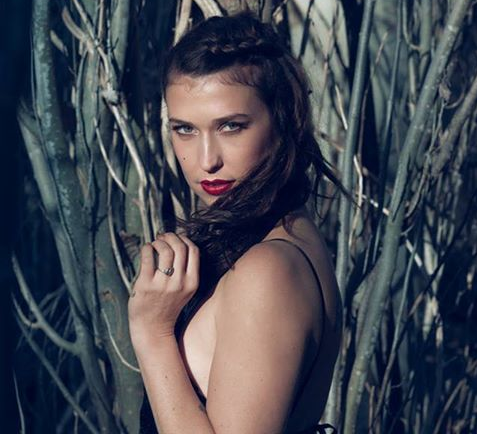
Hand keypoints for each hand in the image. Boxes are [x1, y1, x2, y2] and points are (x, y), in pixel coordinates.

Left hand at [128, 232, 199, 346]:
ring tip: (154, 244)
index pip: (194, 251)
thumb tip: (178, 243)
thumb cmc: (168, 305)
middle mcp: (180, 283)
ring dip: (159, 242)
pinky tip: (146, 249)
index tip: (176, 238)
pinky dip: (147, 248)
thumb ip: (186, 271)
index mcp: (192, 282)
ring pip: (166, 250)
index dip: (184, 239)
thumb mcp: (185, 290)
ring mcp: (163, 284)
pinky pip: (148, 257)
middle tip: (163, 236)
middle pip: (180, 247)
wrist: (153, 328)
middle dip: (171, 236)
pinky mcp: (146, 285)